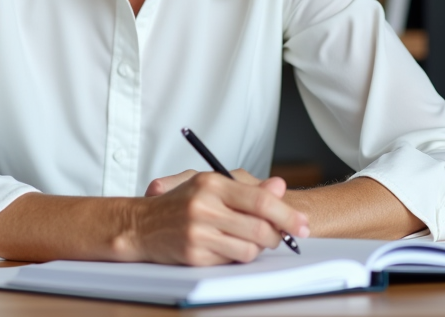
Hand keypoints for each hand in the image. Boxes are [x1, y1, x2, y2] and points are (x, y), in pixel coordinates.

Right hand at [122, 171, 308, 265]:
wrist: (141, 225)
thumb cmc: (181, 203)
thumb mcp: (212, 185)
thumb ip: (248, 188)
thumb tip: (280, 186)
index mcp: (211, 183)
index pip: (261, 200)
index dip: (287, 215)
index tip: (302, 225)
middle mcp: (204, 207)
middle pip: (260, 229)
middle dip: (277, 236)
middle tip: (281, 237)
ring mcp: (198, 233)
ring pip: (249, 249)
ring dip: (256, 248)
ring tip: (249, 240)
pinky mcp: (194, 255)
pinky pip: (230, 261)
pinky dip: (235, 256)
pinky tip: (227, 246)